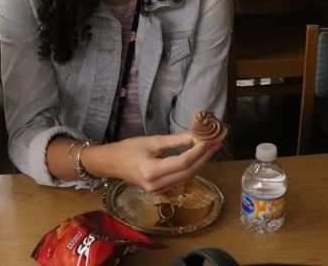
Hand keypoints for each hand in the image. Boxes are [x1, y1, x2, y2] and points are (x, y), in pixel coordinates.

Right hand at [82, 133, 220, 191]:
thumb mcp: (151, 141)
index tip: (209, 140)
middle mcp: (156, 185)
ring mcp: (158, 190)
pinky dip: (190, 168)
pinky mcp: (160, 190)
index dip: (198, 152)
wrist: (111, 163)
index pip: (182, 163)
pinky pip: (180, 179)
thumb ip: (174, 141)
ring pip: (186, 177)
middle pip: (187, 172)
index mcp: (152, 172)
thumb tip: (195, 137)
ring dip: (199, 163)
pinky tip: (198, 157)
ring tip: (210, 149)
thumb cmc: (128, 149)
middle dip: (203, 157)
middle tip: (215, 144)